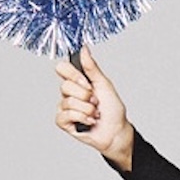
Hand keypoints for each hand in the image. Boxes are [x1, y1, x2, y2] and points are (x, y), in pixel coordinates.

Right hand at [55, 45, 134, 168]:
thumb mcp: (104, 84)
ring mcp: (65, 107)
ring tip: (95, 113)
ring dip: (87, 109)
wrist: (116, 131)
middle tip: (95, 101)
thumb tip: (84, 48)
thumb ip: (92, 67)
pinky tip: (89, 121)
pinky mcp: (64, 122)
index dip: (73, 75)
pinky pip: (66, 115)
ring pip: (68, 102)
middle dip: (85, 95)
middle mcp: (69, 93)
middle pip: (65, 86)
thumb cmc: (112, 109)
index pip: (62, 69)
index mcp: (77, 82)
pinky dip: (82, 118)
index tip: (87, 83)